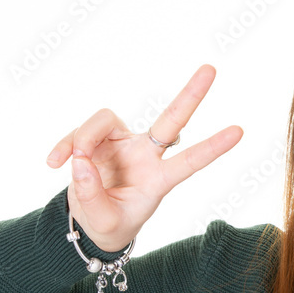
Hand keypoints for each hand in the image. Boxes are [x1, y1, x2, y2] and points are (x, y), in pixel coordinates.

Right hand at [45, 64, 242, 251]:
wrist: (90, 224)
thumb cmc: (110, 224)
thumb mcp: (103, 222)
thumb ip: (91, 195)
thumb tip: (81, 161)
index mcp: (159, 180)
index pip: (189, 161)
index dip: (212, 148)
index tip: (240, 131)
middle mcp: (146, 155)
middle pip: (172, 119)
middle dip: (191, 94)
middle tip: (212, 68)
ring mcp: (124, 143)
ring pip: (105, 120)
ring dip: (83, 139)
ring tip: (69, 164)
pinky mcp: (99, 139)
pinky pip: (80, 133)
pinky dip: (64, 146)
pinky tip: (54, 163)